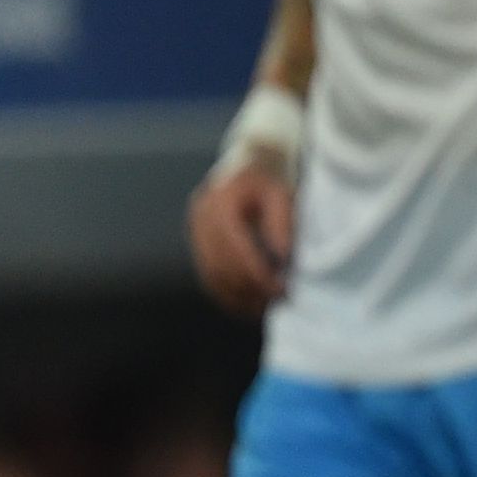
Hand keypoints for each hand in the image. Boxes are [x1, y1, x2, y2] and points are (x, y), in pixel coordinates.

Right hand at [186, 152, 296, 313]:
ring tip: (266, 305)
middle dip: (251, 287)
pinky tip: (249, 304)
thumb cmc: (265, 182)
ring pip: (213, 276)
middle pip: (222, 265)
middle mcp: (200, 220)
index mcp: (219, 204)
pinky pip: (209, 278)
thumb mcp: (280, 194)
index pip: (235, 248)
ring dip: (239, 295)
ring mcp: (194, 235)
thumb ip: (281, 224)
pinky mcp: (197, 247)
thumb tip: (282, 258)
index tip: (280, 287)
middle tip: (279, 299)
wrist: (244, 170)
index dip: (257, 272)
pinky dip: (228, 295)